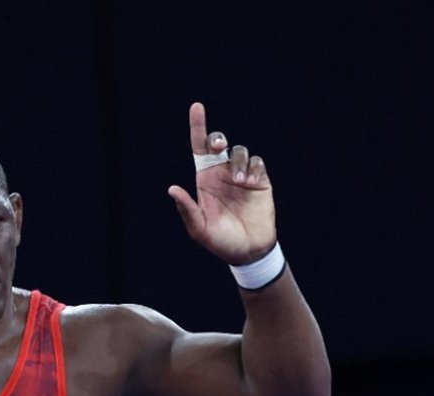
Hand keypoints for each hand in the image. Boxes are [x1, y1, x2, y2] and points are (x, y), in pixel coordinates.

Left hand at [168, 102, 275, 264]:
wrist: (248, 250)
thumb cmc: (220, 241)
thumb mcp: (199, 229)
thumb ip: (187, 210)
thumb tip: (172, 189)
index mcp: (205, 180)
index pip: (199, 148)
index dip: (198, 126)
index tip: (197, 107)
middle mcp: (222, 173)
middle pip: (220, 143)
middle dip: (218, 138)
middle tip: (218, 146)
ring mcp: (241, 175)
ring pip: (240, 150)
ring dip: (239, 162)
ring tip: (240, 182)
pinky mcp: (260, 180)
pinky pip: (257, 162)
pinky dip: (253, 169)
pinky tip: (251, 183)